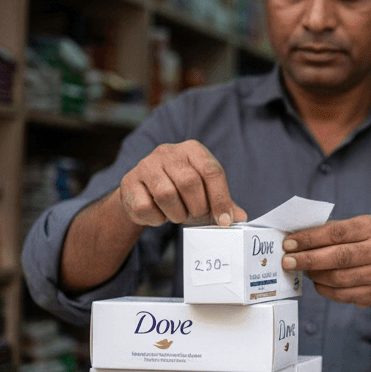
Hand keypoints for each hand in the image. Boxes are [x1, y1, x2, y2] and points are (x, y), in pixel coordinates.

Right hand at [117, 141, 246, 227]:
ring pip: (166, 194)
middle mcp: (168, 151)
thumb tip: (241, 218)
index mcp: (193, 150)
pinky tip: (159, 215)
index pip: (212, 171)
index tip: (224, 221)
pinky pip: (145, 206)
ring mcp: (146, 164)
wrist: (144, 195)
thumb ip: (224, 204)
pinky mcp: (129, 181)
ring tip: (178, 215)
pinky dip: (157, 218)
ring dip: (177, 214)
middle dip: (197, 207)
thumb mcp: (206, 194)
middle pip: (189, 182)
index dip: (221, 199)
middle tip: (196, 216)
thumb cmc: (182, 194)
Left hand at [281, 216, 370, 307]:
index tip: (288, 244)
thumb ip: (326, 232)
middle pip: (338, 257)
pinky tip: (316, 281)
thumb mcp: (351, 231)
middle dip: (308, 259)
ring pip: (337, 278)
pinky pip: (340, 294)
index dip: (310, 239)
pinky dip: (322, 288)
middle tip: (287, 261)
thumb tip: (293, 241)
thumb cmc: (359, 246)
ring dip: (314, 275)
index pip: (336, 232)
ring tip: (302, 270)